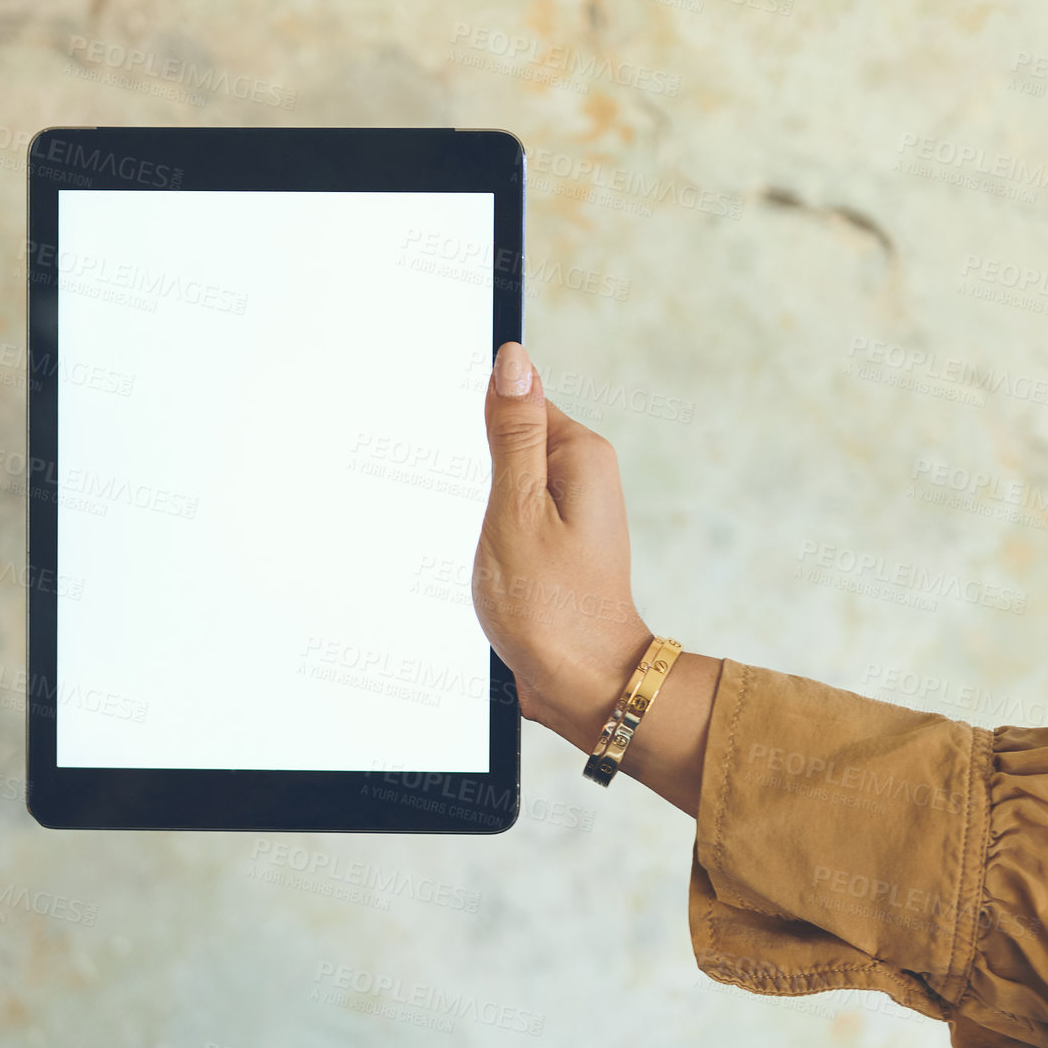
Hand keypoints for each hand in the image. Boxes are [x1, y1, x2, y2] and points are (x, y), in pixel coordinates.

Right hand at [471, 341, 654, 749]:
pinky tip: (487, 568)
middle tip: (476, 521)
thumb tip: (512, 360)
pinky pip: (511, 518)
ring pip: (503, 484)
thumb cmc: (550, 609)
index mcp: (580, 454)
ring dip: (478, 511)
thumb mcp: (515, 511)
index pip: (517, 401)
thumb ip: (510, 434)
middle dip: (474, 472)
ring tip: (486, 552)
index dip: (477, 426)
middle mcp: (584, 476)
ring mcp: (572, 513)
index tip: (464, 469)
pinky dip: (489, 536)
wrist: (583, 687)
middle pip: (507, 442)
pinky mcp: (557, 544)